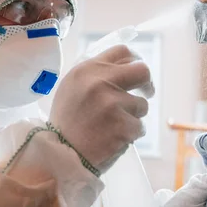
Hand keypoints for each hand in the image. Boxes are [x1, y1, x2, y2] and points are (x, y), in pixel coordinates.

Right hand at [50, 45, 153, 172]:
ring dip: (132, 116)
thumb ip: (95, 75)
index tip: (137, 72)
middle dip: (147, 83)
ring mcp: (112, 103)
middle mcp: (99, 82)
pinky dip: (130, 134)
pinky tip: (112, 139)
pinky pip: (139, 127)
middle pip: (142, 70)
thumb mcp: (72, 88)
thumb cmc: (67, 123)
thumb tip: (125, 68)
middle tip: (146, 92)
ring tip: (111, 127)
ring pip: (141, 104)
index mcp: (87, 69)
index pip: (122, 51)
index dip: (134, 61)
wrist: (59, 155)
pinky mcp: (123, 125)